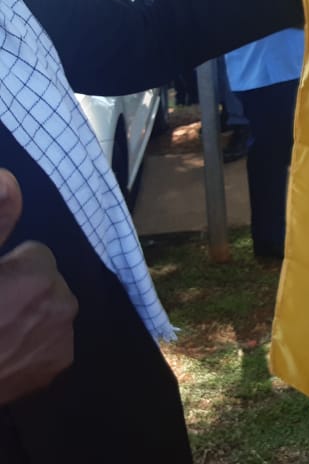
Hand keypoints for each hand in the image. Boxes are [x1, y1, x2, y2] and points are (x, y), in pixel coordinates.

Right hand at [0, 169, 77, 403]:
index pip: (35, 253)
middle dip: (21, 289)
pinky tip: (2, 353)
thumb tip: (7, 179)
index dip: (7, 267)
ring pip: (47, 311)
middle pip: (45, 282)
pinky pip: (47, 342)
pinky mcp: (56, 369)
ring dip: (27, 316)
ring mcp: (62, 341)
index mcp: (40, 274)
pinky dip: (30, 345)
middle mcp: (63, 304)